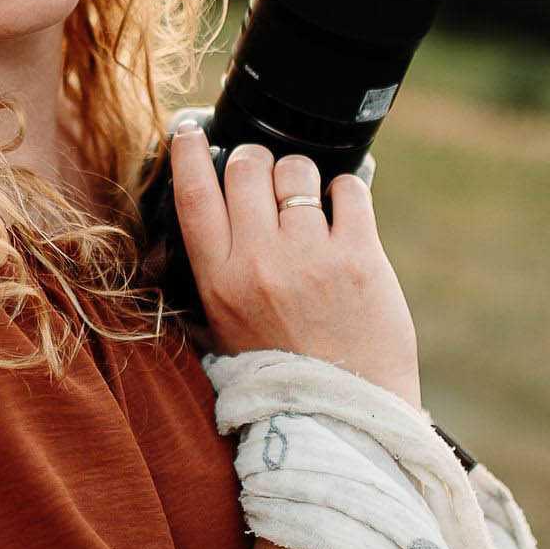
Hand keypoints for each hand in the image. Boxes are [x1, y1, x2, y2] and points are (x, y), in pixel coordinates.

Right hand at [169, 128, 422, 407]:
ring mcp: (311, 257)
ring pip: (297, 170)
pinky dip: (347, 190)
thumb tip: (195, 221)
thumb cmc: (283, 372)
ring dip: (301, 175)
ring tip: (308, 200)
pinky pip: (349, 189)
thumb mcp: (223, 330)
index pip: (194, 195)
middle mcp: (259, 263)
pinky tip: (344, 210)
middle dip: (255, 161)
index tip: (190, 132)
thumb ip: (210, 277)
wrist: (346, 416)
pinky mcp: (360, 256)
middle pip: (246, 167)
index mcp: (219, 282)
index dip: (189, 152)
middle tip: (265, 176)